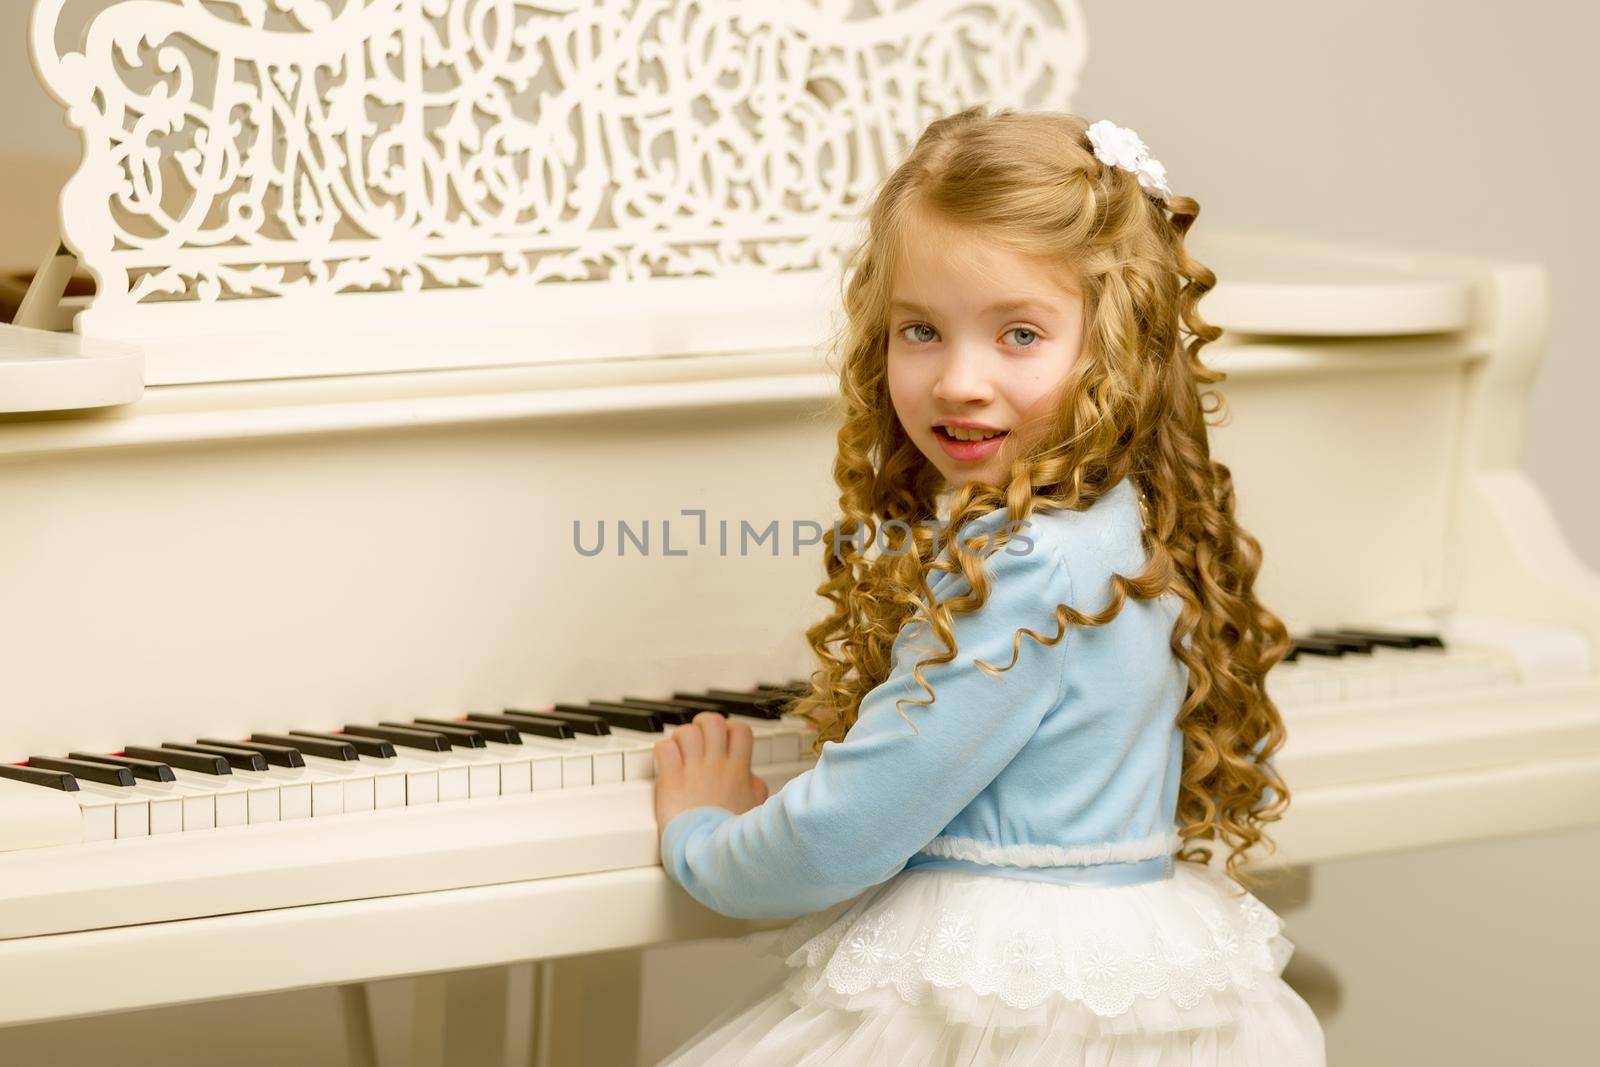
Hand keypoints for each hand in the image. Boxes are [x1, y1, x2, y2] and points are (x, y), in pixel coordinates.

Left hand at [654, 712, 770, 843]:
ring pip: (686, 732)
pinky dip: (662, 752)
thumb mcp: (756, 811)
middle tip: (696, 741)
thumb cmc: (730, 838)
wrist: (709, 854)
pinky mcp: (670, 781)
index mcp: (738, 770)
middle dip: (702, 726)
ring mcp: (693, 771)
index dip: (728, 729)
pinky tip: (665, 764)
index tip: (721, 740)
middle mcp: (716, 765)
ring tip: (678, 754)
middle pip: (711, 721)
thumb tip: (751, 779)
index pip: (739, 729)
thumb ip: (755, 789)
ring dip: (680, 739)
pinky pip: (663, 749)